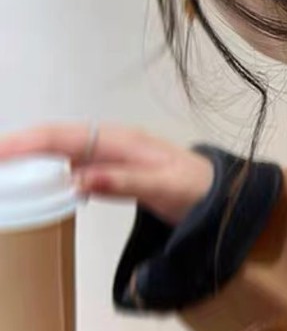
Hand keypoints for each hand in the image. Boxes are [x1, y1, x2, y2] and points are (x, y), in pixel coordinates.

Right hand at [0, 124, 213, 225]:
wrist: (221, 195)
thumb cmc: (197, 188)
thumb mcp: (164, 186)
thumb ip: (124, 182)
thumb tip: (79, 180)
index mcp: (121, 141)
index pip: (63, 136)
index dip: (26, 142)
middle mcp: (111, 143)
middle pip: (55, 140)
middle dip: (19, 148)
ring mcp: (110, 157)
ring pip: (60, 154)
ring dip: (30, 160)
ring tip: (3, 174)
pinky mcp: (111, 172)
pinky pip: (71, 169)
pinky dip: (48, 175)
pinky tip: (32, 186)